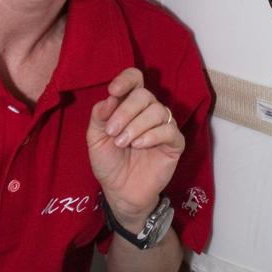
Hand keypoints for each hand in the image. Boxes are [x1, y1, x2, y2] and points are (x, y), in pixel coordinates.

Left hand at [86, 68, 184, 228]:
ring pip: (157, 111)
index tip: (113, 91)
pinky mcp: (175, 143)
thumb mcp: (96, 138)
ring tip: (123, 143)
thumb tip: (110, 97)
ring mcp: (163, 126)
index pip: (135, 79)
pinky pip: (169, 130)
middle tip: (113, 132)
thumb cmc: (109, 162)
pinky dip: (152, 135)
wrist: (120, 192)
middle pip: (144, 95)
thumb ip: (100, 116)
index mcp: (129, 105)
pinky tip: (139, 145)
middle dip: (126, 111)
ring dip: (136, 126)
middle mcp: (148, 111)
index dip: (126, 79)